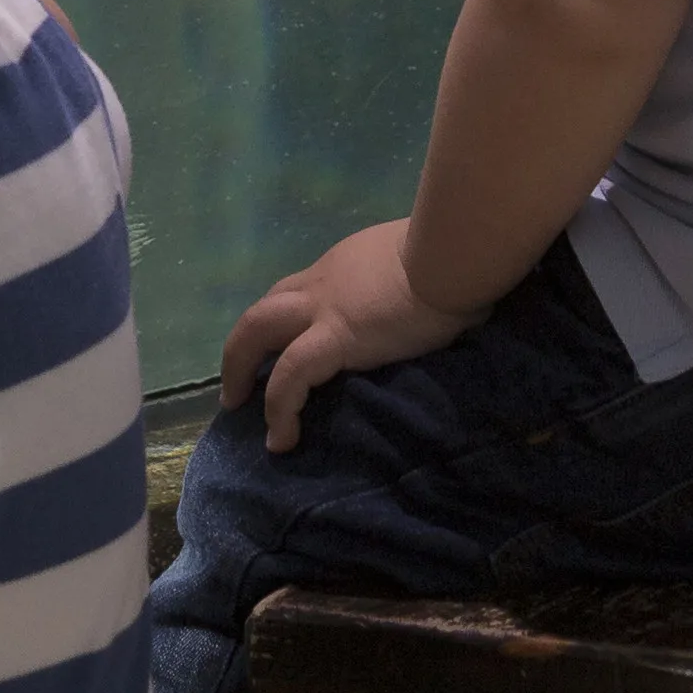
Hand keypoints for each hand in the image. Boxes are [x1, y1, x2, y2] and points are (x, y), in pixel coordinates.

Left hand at [220, 220, 484, 451]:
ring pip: (255, 331)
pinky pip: (291, 376)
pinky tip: (281, 439)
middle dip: (243, 347)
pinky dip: (279, 408)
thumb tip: (427, 301)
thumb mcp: (419, 263)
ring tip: (238, 408)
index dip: (282, 321)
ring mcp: (322, 308)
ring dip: (239, 369)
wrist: (455, 253)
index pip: (298, 291)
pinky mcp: (334, 337)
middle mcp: (322, 282)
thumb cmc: (452, 257)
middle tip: (237, 385)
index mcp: (343, 268)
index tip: (278, 349)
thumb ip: (408, 282)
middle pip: (263, 309)